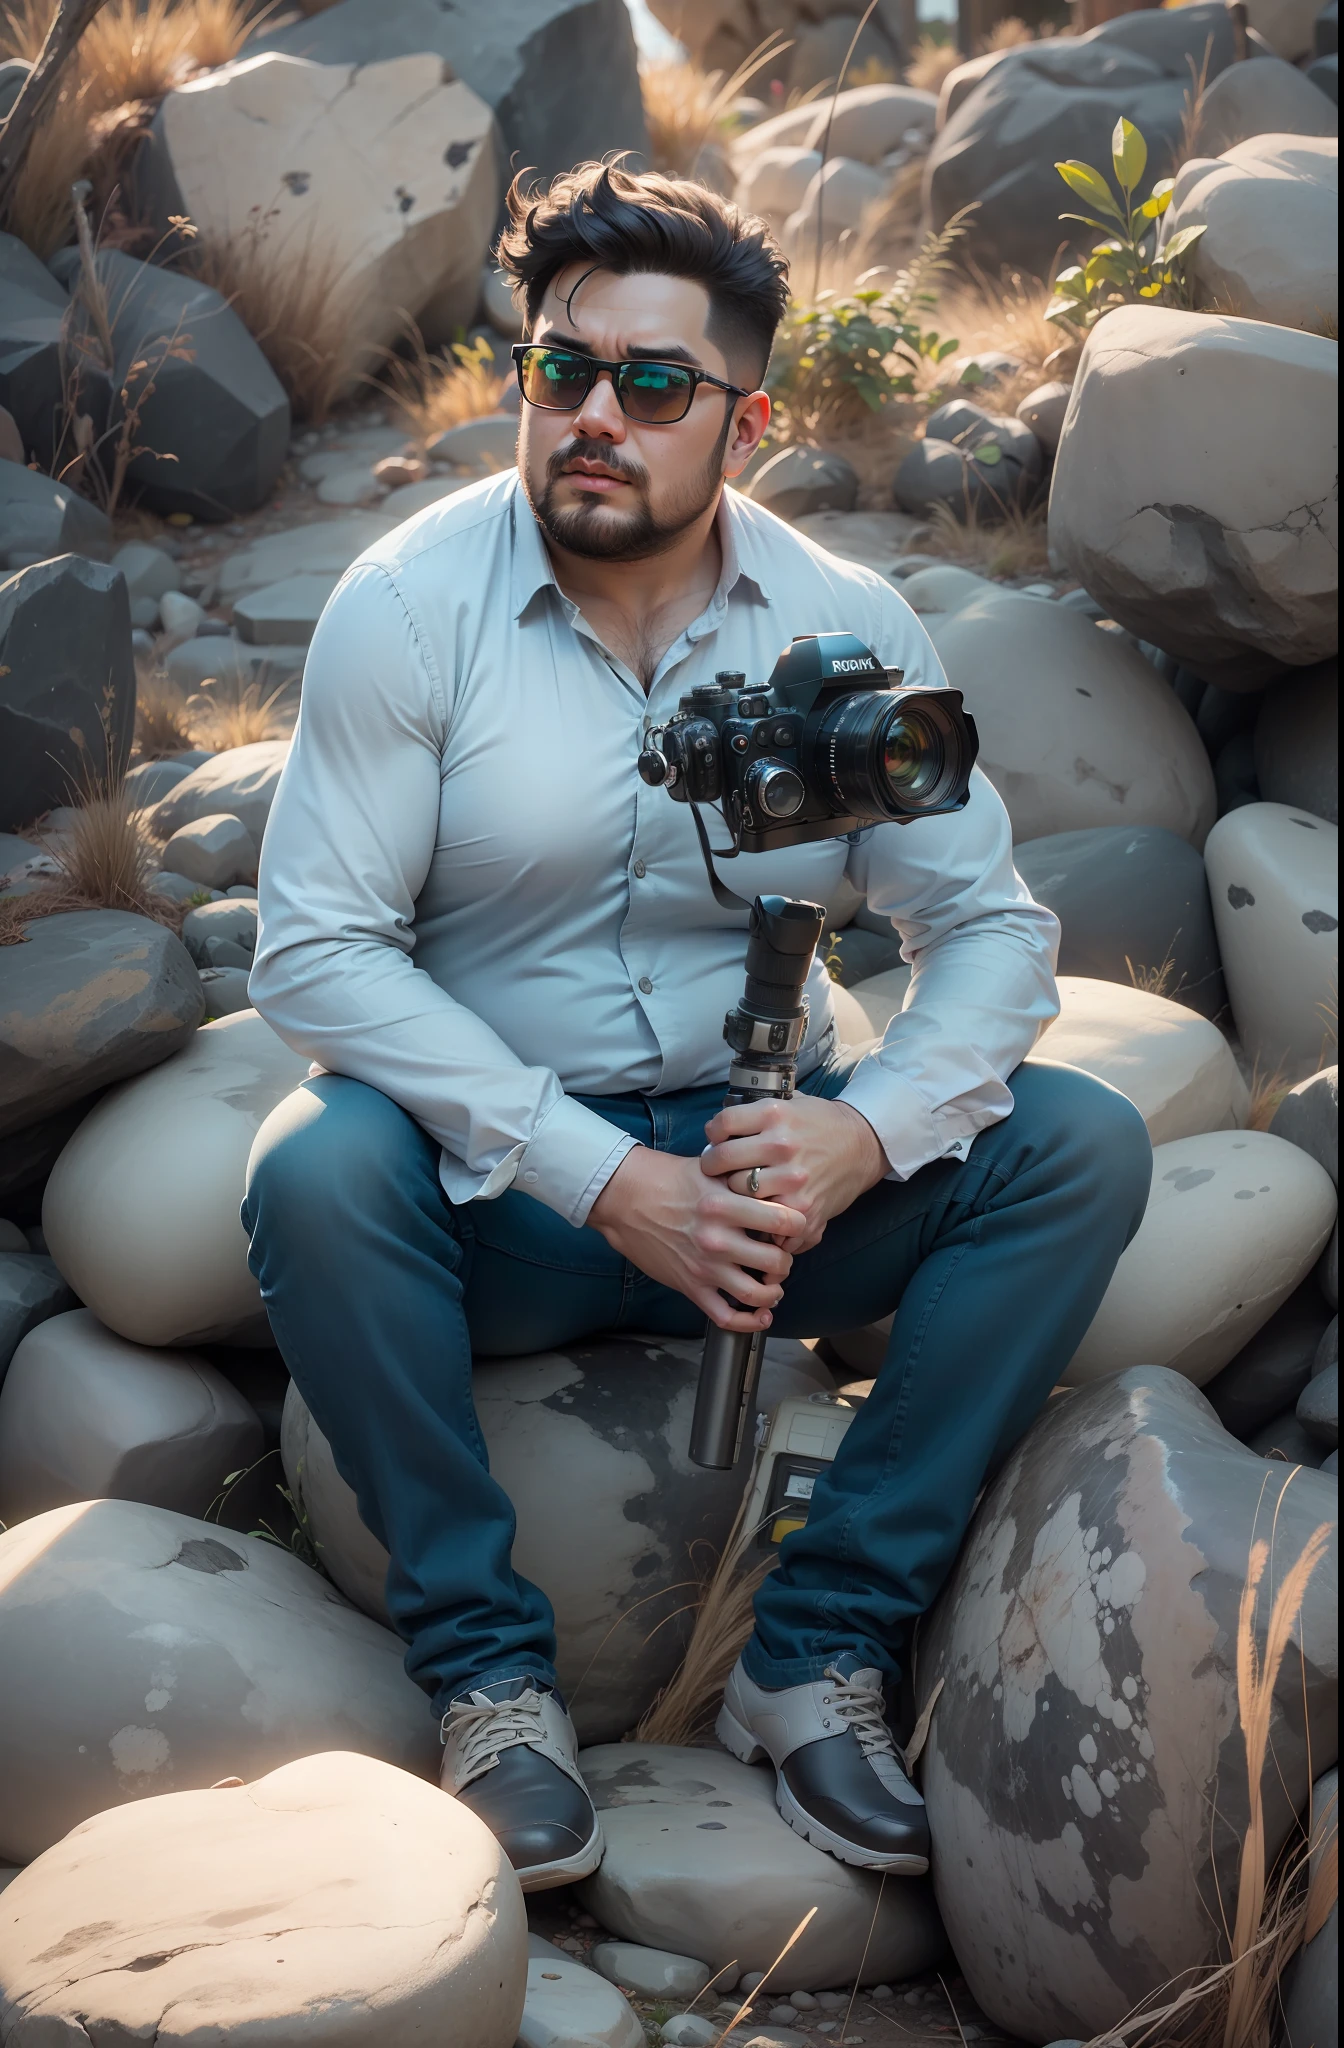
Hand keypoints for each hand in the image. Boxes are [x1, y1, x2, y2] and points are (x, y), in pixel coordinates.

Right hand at [588, 1145, 805, 1333]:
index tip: (795, 1226)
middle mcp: (718, 1238)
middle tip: (781, 1255)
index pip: (784, 1222)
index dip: (798, 1226)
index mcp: (726, 1205)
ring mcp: (704, 1266)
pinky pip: (726, 1316)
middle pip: (776, 1262)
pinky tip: (760, 1316)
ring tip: (773, 1284)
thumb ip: (743, 1179)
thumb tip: (777, 1184)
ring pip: (756, 1294)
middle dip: (786, 1261)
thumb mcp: (710, 1168)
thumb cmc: (666, 1178)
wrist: (624, 1196)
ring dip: (773, 1293)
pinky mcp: (690, 1285)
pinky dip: (748, 1322)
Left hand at [699, 1094, 887, 1255]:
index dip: (712, 1134)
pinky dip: (760, 1219)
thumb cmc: (820, 1123)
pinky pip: (765, 1219)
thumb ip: (755, 1112)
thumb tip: (714, 1129)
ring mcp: (792, 1179)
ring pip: (738, 1192)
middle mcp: (782, 1144)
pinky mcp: (804, 1207)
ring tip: (740, 1191)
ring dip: (735, 1193)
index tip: (715, 1141)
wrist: (862, 1145)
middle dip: (715, 1167)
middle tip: (717, 1171)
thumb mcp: (789, 1103)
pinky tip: (761, 1211)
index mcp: (775, 1114)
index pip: (722, 1125)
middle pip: (723, 1161)